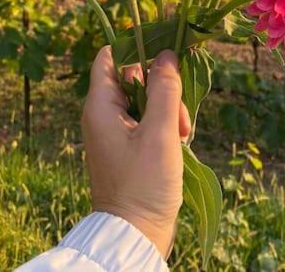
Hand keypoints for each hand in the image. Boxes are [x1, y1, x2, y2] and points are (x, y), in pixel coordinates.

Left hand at [81, 46, 190, 259]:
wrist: (134, 235)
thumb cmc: (143, 184)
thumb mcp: (160, 133)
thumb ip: (165, 90)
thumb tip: (167, 53)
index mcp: (101, 105)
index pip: (110, 56)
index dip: (135, 48)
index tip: (164, 52)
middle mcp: (104, 114)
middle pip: (135, 79)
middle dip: (163, 89)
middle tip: (181, 115)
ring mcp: (115, 131)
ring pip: (146, 101)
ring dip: (169, 110)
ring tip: (184, 135)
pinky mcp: (128, 147)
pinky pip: (147, 121)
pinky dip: (165, 126)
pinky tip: (181, 142)